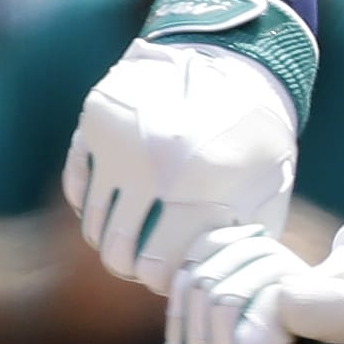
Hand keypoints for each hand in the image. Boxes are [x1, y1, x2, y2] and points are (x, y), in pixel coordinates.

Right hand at [65, 29, 300, 293]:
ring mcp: (119, 141)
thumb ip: (243, 241)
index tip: (170, 274)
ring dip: (110, 235)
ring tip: (136, 230)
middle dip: (132, 265)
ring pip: (93, 223)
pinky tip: (119, 198)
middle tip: (147, 259)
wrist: (232, 58)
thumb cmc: (256, 134)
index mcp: (201, 188)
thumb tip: (208, 285)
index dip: (162, 280)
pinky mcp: (96, 121)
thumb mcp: (267, 188)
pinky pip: (77, 187)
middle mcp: (154, 167)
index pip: (156, 268)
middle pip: (116, 253)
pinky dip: (92, 202)